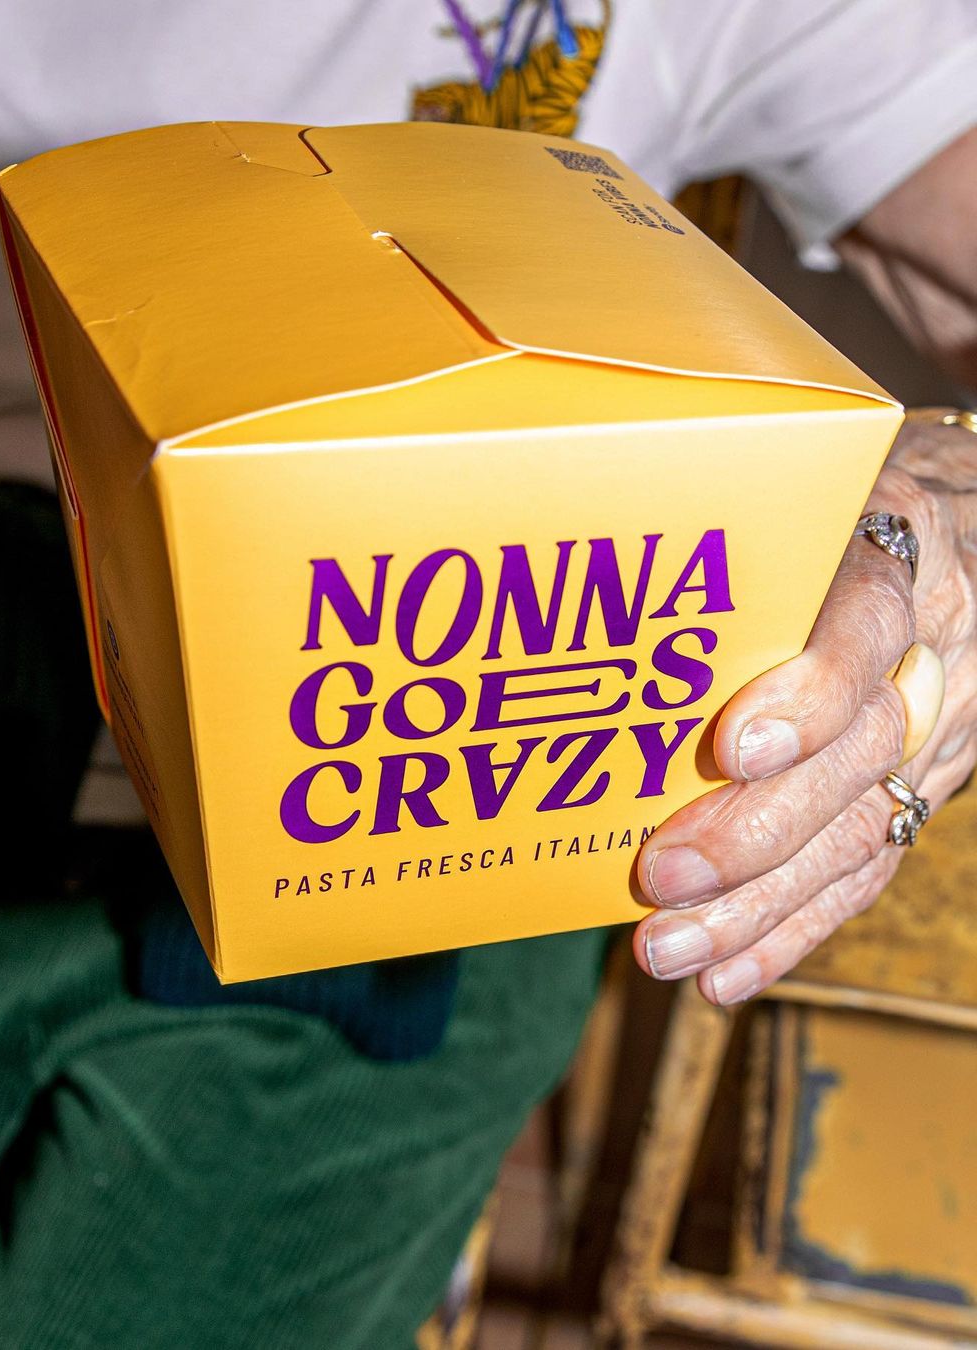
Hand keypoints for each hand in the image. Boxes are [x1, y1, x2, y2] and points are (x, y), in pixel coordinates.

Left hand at [632, 416, 976, 1004]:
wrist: (970, 531)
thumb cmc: (846, 508)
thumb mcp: (809, 490)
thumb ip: (738, 536)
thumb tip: (587, 589)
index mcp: (897, 555)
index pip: (867, 623)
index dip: (810, 693)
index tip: (734, 747)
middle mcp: (928, 651)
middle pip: (859, 752)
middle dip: (756, 828)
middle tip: (662, 874)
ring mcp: (935, 732)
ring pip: (859, 830)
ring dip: (759, 905)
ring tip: (669, 951)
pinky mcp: (921, 793)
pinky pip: (866, 870)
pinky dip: (793, 930)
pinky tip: (726, 977)